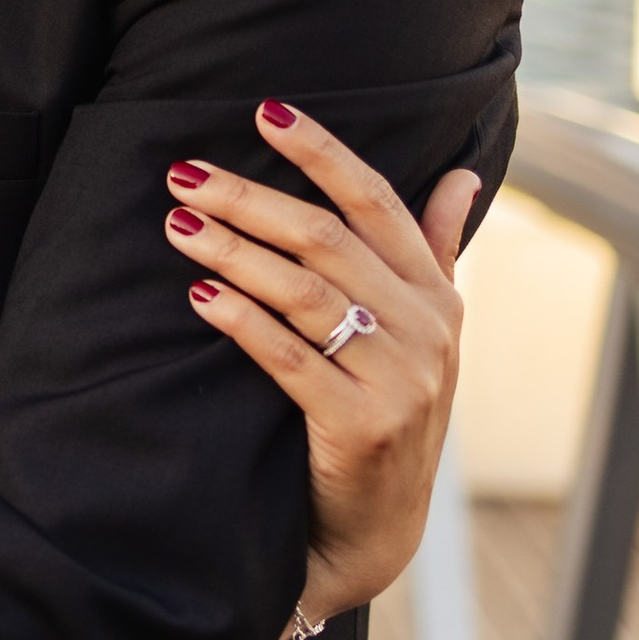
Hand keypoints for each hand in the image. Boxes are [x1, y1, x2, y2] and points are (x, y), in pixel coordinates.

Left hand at [162, 102, 477, 625]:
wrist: (375, 528)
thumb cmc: (386, 410)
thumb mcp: (424, 332)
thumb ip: (437, 248)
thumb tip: (462, 172)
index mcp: (438, 296)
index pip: (378, 202)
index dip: (321, 152)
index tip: (265, 111)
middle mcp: (428, 331)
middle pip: (327, 240)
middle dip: (249, 199)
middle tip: (184, 173)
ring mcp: (400, 381)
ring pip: (304, 294)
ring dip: (233, 251)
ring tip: (176, 225)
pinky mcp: (362, 427)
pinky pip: (290, 358)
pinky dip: (243, 320)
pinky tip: (200, 295)